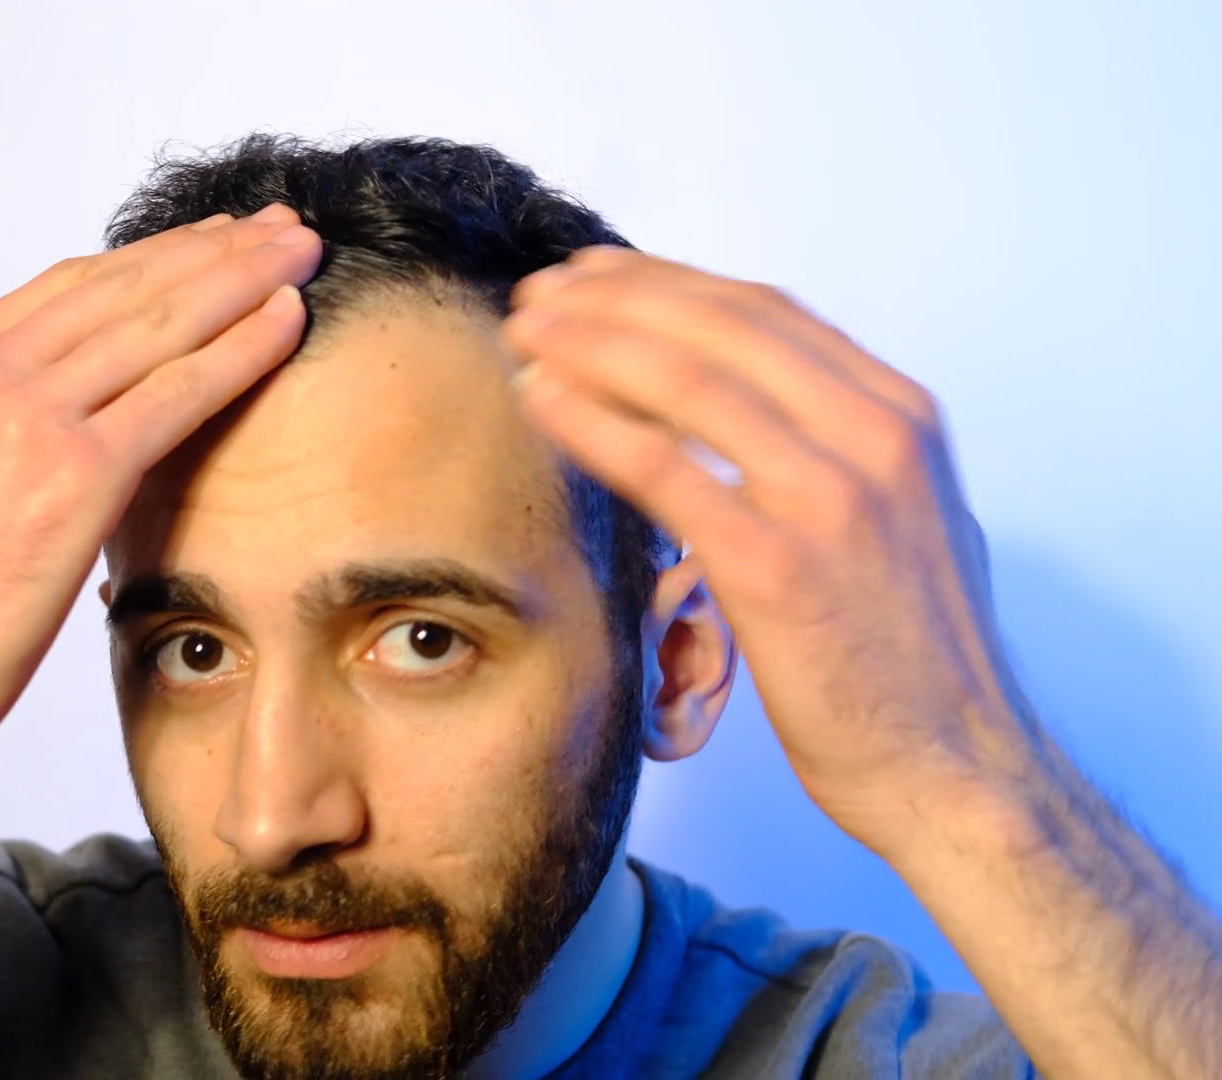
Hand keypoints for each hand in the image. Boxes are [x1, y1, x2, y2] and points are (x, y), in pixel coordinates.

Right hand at [0, 206, 320, 769]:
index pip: (71, 287)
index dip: (151, 259)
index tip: (207, 244)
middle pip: (124, 286)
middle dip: (212, 250)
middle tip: (277, 227)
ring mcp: (29, 416)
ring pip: (160, 322)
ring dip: (244, 278)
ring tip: (301, 251)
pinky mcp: (76, 474)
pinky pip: (180, 392)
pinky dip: (242, 348)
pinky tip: (288, 320)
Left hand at [502, 247, 1045, 857]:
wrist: (956, 769)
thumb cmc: (914, 661)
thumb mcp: (902, 522)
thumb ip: (840, 455)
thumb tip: (760, 413)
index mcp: (902, 417)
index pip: (768, 314)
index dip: (671, 283)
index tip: (601, 276)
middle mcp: (874, 438)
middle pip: (719, 329)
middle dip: (616, 298)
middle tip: (541, 290)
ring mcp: (829, 499)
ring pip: (685, 382)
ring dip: (589, 343)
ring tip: (524, 329)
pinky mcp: (777, 565)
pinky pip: (663, 468)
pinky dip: (591, 420)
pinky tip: (539, 396)